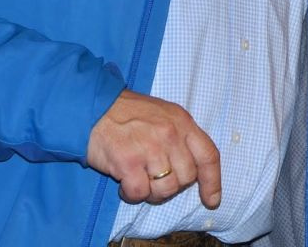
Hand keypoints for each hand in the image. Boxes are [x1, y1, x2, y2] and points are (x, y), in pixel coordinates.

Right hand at [86, 90, 220, 207]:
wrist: (95, 107)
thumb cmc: (129, 113)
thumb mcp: (164, 115)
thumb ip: (181, 137)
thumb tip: (194, 171)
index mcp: (182, 122)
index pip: (208, 156)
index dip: (212, 181)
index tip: (211, 199)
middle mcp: (170, 134)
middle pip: (186, 178)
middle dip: (172, 185)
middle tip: (154, 177)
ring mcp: (150, 148)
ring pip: (166, 189)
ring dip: (151, 191)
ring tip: (138, 178)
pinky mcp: (128, 162)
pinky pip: (140, 193)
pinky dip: (132, 194)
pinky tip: (124, 183)